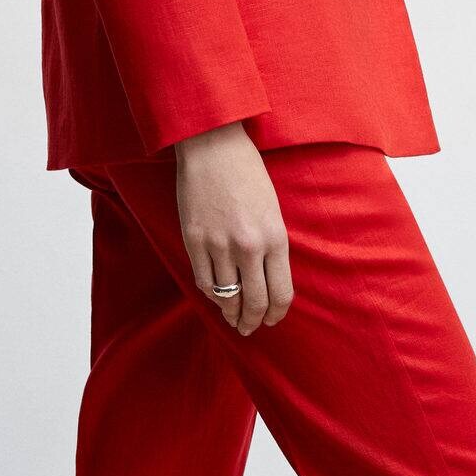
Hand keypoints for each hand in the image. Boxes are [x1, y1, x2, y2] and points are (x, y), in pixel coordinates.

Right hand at [175, 122, 293, 334]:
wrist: (214, 147)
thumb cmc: (247, 174)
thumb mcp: (272, 211)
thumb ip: (271, 246)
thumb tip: (265, 280)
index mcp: (275, 237)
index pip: (281, 293)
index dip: (276, 314)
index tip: (272, 320)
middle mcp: (249, 246)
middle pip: (254, 302)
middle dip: (252, 321)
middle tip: (249, 328)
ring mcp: (219, 245)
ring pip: (227, 297)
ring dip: (230, 313)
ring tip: (232, 319)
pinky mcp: (194, 240)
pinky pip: (204, 281)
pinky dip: (211, 294)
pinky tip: (216, 297)